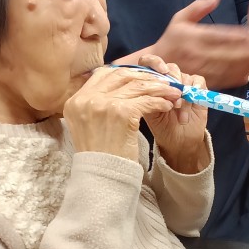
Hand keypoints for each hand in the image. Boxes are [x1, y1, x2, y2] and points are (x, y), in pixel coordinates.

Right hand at [63, 66, 179, 161]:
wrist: (102, 175)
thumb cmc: (100, 154)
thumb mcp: (87, 125)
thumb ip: (95, 104)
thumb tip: (117, 84)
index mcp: (76, 100)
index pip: (103, 74)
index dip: (125, 72)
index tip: (142, 77)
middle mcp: (86, 99)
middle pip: (121, 76)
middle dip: (145, 77)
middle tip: (162, 82)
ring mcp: (103, 104)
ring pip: (137, 87)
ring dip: (158, 88)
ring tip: (172, 93)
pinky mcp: (121, 112)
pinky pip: (146, 101)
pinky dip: (159, 101)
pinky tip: (168, 105)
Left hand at [138, 56, 209, 174]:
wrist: (178, 141)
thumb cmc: (161, 127)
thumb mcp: (150, 113)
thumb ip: (148, 97)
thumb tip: (150, 86)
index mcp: (152, 83)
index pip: (149, 62)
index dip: (153, 62)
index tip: (160, 71)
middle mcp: (168, 81)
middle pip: (170, 68)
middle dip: (171, 83)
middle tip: (171, 102)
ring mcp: (184, 84)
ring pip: (184, 76)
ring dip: (182, 95)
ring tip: (178, 111)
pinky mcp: (198, 89)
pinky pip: (198, 81)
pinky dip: (195, 91)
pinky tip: (191, 104)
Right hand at [152, 0, 248, 87]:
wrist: (157, 65)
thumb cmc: (171, 40)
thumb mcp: (179, 19)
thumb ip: (198, 7)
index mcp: (193, 37)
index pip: (219, 36)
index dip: (237, 36)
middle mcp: (197, 54)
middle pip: (226, 54)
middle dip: (246, 52)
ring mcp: (200, 70)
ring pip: (226, 69)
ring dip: (245, 66)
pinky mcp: (201, 81)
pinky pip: (220, 81)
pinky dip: (235, 79)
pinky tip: (247, 74)